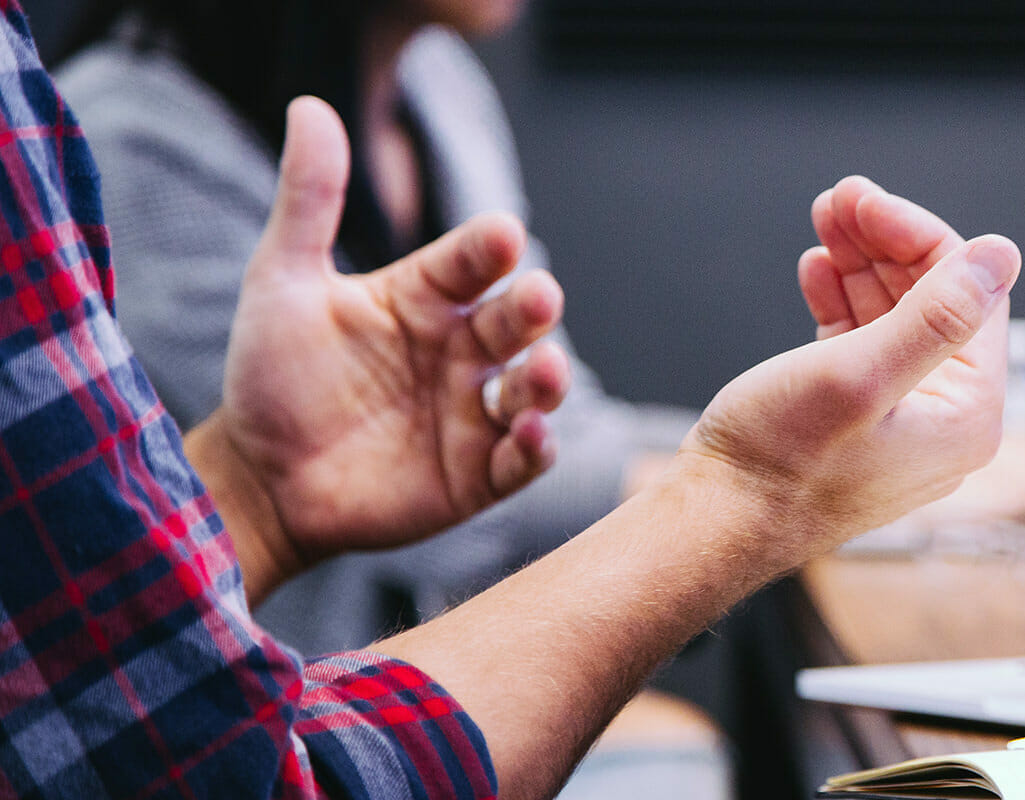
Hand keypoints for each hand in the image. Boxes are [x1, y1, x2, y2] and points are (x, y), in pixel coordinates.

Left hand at [189, 97, 570, 598]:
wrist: (257, 478)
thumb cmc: (272, 375)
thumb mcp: (282, 281)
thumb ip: (308, 200)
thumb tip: (309, 105)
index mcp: (425, 298)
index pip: (471, 261)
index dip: (488, 248)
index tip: (501, 235)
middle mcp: (460, 350)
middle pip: (515, 321)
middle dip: (533, 308)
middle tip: (538, 297)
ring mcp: (473, 412)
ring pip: (533, 388)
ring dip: (548, 379)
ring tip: (544, 371)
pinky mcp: (477, 475)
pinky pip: (521, 459)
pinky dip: (535, 448)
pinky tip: (529, 434)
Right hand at [673, 177, 1018, 556]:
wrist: (714, 523)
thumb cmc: (780, 462)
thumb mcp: (860, 375)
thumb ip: (936, 315)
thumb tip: (1003, 255)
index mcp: (968, 415)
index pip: (970, 295)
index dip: (918, 236)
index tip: (863, 199)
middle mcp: (946, 421)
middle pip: (934, 301)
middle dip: (886, 243)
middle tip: (838, 198)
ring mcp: (902, 421)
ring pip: (895, 317)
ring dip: (861, 263)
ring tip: (824, 220)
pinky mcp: (858, 420)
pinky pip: (865, 344)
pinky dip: (843, 301)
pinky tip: (817, 270)